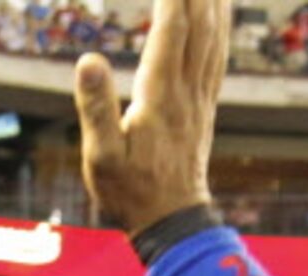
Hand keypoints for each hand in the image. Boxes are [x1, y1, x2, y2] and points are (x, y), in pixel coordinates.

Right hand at [76, 0, 227, 234]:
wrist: (171, 221)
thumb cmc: (130, 193)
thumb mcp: (101, 157)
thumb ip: (94, 108)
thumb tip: (86, 60)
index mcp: (160, 96)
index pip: (172, 30)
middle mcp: (187, 90)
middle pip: (199, 24)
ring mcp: (200, 98)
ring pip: (214, 36)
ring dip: (214, 1)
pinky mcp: (204, 107)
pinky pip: (217, 56)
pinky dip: (220, 27)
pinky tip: (219, 15)